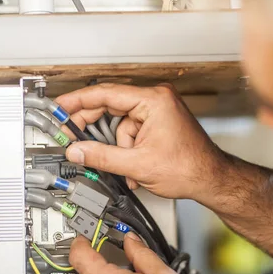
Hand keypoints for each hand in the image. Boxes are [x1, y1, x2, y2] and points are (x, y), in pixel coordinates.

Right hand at [56, 83, 227, 202]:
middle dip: (94, 128)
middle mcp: (156, 100)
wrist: (212, 179)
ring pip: (120, 125)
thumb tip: (77, 150)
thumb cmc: (190, 168)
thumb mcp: (138, 165)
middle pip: (111, 107)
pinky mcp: (158, 122)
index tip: (60, 105)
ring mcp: (158, 110)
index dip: (78, 100)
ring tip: (125, 167)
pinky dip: (127, 150)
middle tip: (72, 137)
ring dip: (117, 148)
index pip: (106, 94)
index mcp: (153, 100)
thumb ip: (102, 156)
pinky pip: (131, 132)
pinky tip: (133, 167)